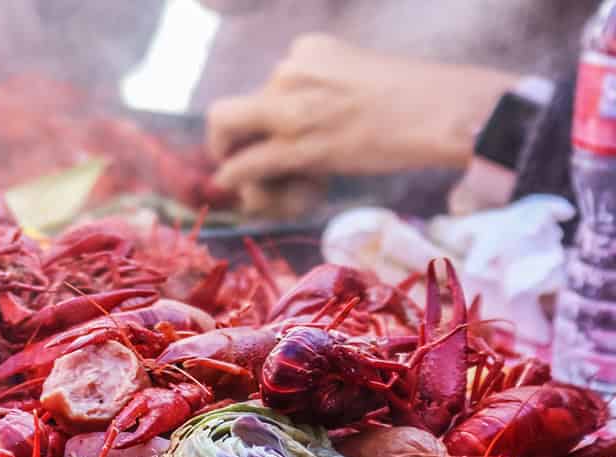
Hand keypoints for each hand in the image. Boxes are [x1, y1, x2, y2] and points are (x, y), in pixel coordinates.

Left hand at [206, 34, 518, 212]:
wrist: (451, 112)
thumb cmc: (421, 101)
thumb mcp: (361, 79)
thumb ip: (327, 95)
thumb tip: (306, 128)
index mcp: (309, 49)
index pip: (268, 85)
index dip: (269, 117)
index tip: (283, 136)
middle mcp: (292, 69)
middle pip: (238, 106)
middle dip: (229, 133)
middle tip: (233, 153)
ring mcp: (292, 105)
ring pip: (229, 129)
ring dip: (229, 158)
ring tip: (243, 179)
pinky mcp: (299, 143)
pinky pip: (247, 162)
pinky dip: (233, 175)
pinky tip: (232, 185)